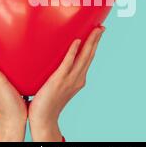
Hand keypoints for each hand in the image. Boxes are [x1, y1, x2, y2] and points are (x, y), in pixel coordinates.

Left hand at [28, 26, 104, 141]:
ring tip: (95, 30)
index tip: (98, 32)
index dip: (94, 45)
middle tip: (101, 27)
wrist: (44, 119)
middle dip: (96, 40)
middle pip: (90, 55)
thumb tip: (57, 62)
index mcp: (79, 79)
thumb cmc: (47, 103)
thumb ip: (61, 74)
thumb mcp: (59, 86)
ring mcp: (70, 79)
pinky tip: (77, 41)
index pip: (89, 58)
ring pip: (83, 57)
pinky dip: (73, 52)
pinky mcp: (59, 80)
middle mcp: (78, 78)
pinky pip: (68, 63)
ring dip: (90, 42)